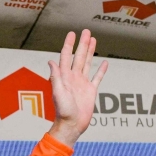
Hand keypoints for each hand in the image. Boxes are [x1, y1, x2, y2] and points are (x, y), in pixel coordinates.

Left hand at [47, 29, 107, 146]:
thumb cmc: (63, 111)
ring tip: (93, 40)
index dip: (68, 45)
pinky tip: (104, 62)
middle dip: (82, 44)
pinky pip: (97, 77)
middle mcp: (73, 77)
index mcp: (65, 77)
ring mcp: (82, 83)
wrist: (71, 124)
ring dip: (90, 52)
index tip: (72, 33)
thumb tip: (51, 62)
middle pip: (79, 56)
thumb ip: (55, 77)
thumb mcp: (58, 93)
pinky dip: (101, 70)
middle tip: (86, 31)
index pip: (66, 56)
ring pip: (87, 63)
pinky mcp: (90, 90)